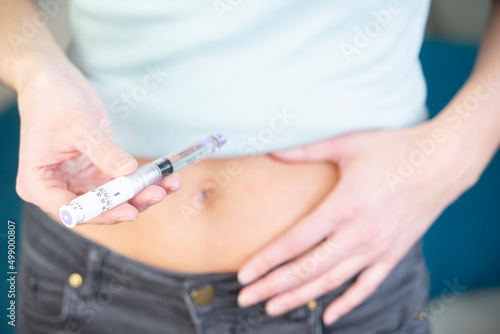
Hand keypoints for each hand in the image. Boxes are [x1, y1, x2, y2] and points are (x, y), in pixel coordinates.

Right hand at [15, 59, 180, 223]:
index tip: (130, 211)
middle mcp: (58, 189)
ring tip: (169, 184)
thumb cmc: (53, 102)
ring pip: (114, 198)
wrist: (55, 83)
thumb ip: (104, 152)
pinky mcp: (96, 173)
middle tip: (157, 193)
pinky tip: (165, 178)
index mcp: (38, 183)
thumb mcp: (79, 126)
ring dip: (142, 193)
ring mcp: (79, 182)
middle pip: (98, 207)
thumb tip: (129, 172)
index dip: (103, 213)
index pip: (72, 210)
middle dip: (130, 202)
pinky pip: (121, 183)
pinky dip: (142, 181)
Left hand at [237, 122, 478, 324]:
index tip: (244, 275)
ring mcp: (377, 248)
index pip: (295, 242)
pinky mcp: (393, 254)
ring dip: (299, 297)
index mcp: (342, 207)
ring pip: (331, 282)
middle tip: (246, 298)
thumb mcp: (347, 144)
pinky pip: (367, 286)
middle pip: (307, 269)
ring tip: (272, 308)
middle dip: (273, 286)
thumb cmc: (393, 149)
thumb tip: (272, 149)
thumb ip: (306, 151)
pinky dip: (347, 303)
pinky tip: (328, 318)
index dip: (267, 261)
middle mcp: (358, 234)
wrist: (441, 162)